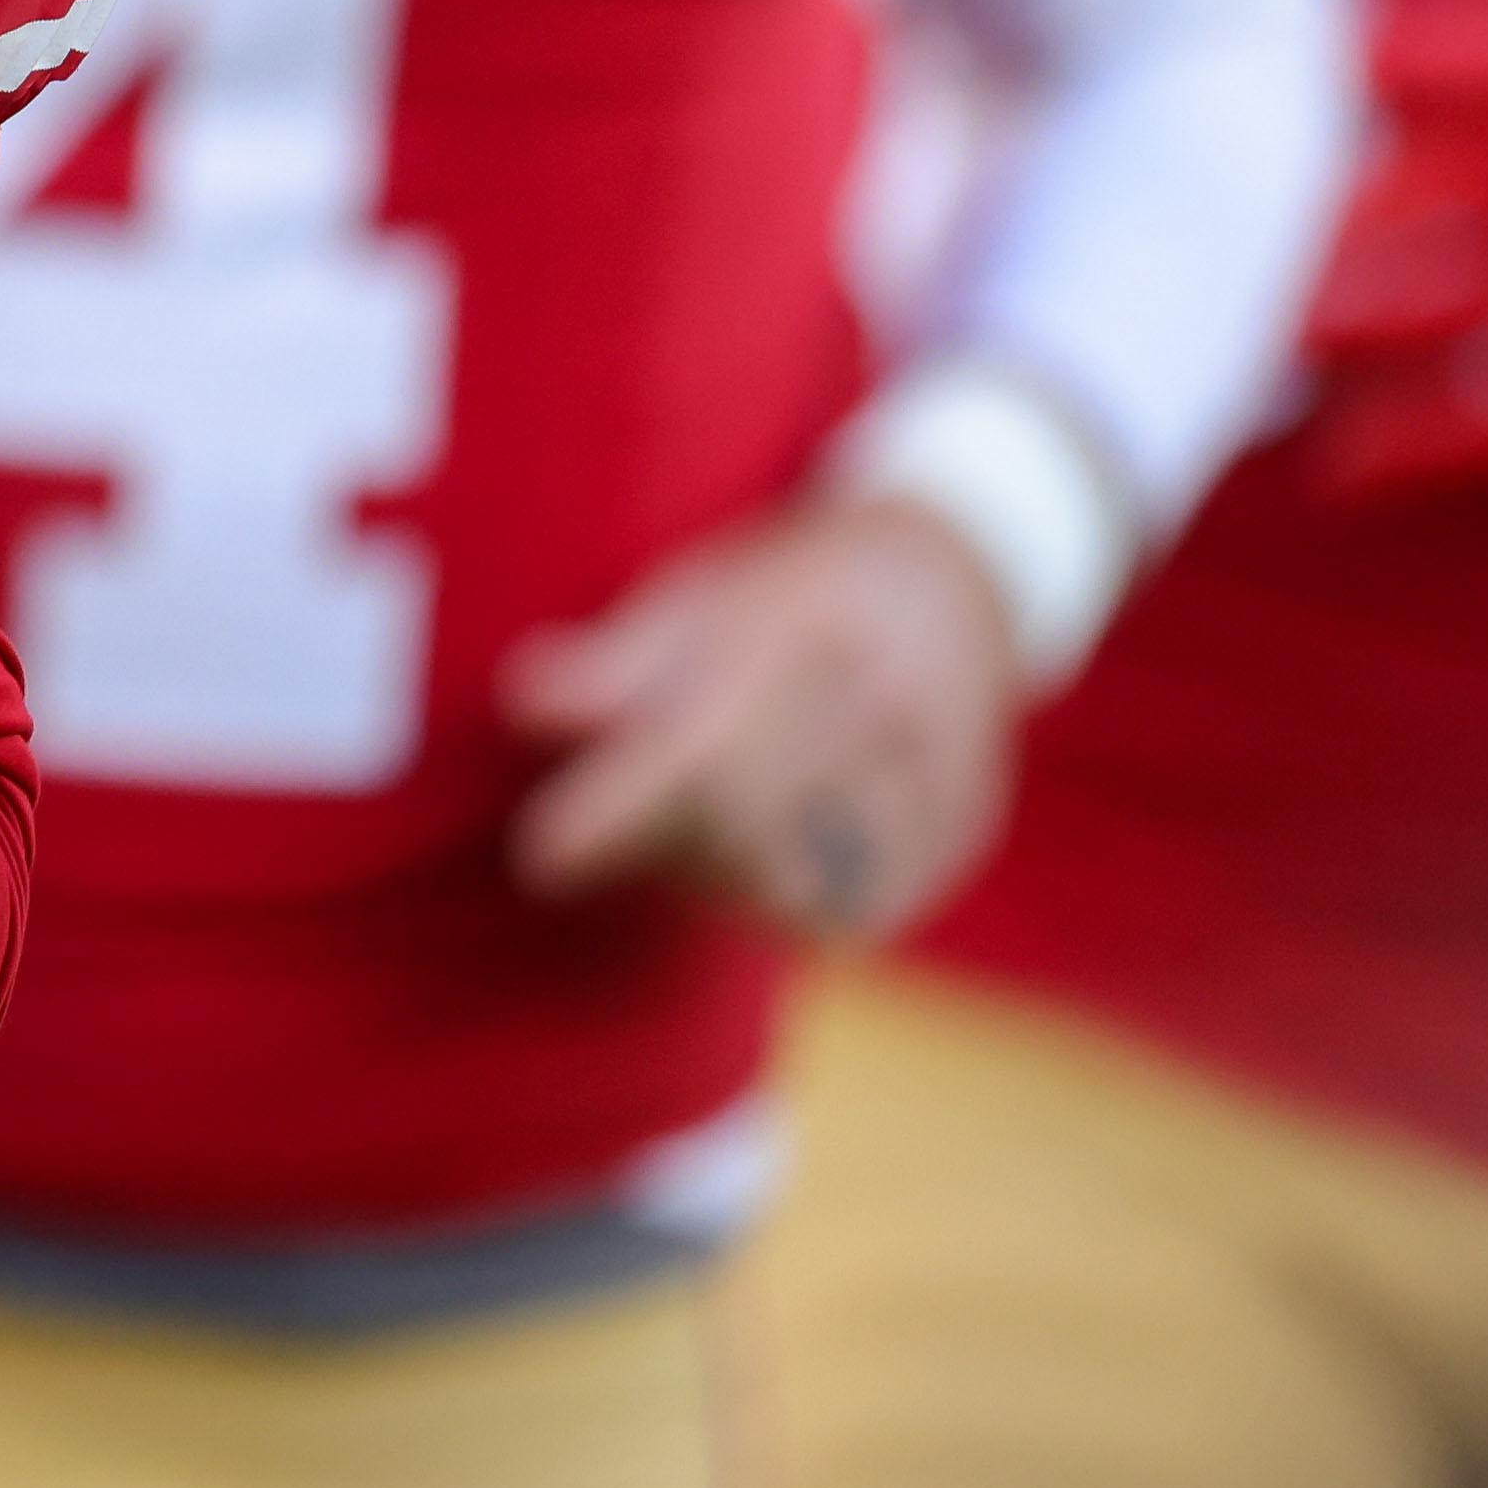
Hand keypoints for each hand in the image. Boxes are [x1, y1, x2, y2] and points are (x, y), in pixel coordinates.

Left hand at [504, 496, 1023, 944]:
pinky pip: (861, 910)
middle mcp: (879, 702)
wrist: (952, 576)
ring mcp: (935, 772)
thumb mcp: (699, 594)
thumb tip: (522, 703)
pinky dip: (794, 900)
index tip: (538, 859)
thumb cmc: (792, 592)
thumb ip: (614, 662)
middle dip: (657, 843)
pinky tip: (765, 856)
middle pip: (745, 827)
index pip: (696, 747)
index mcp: (798, 629)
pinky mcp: (964, 829)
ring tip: (694, 825)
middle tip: (602, 830)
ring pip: (801, 883)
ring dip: (718, 877)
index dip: (611, 813)